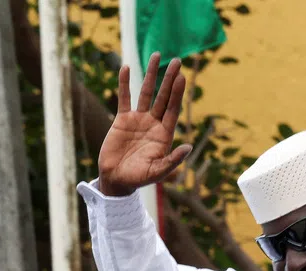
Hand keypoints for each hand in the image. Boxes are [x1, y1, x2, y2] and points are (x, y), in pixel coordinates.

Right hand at [98, 53, 192, 196]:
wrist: (116, 180)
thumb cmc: (138, 179)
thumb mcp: (157, 171)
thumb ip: (172, 160)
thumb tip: (189, 148)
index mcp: (164, 135)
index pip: (173, 110)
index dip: (176, 94)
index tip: (181, 77)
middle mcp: (153, 124)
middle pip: (163, 97)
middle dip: (169, 79)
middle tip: (177, 61)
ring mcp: (138, 120)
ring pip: (146, 93)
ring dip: (151, 75)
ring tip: (157, 56)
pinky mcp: (122, 120)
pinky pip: (124, 98)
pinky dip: (125, 84)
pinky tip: (126, 67)